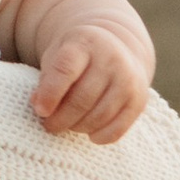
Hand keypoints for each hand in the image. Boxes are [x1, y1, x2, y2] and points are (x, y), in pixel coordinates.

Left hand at [31, 27, 150, 146]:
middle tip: (49, 125)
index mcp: (85, 43)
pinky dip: (99, 137)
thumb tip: (40, 107)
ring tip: (67, 125)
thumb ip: (46, 79)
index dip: (50, 94)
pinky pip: (117, 129)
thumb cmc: (78, 56)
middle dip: (60, 119)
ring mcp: (128, 80)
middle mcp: (111, 59)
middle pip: (81, 99)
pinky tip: (89, 132)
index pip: (65, 70)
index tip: (40, 110)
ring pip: (98, 117)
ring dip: (77, 128)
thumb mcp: (57, 56)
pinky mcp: (139, 100)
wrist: (117, 47)